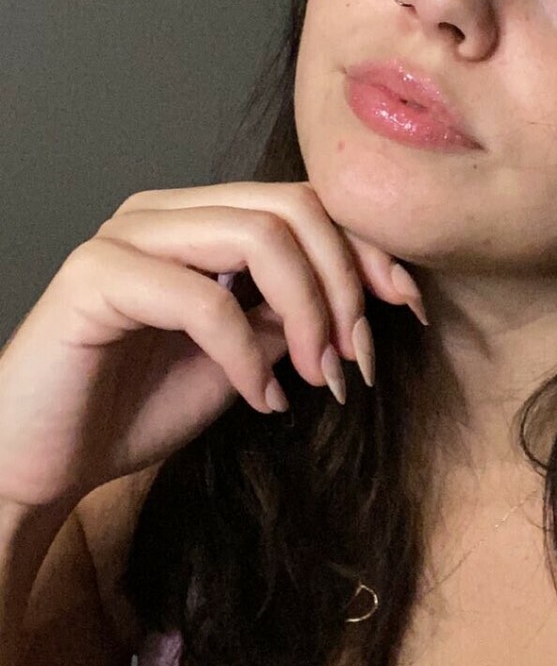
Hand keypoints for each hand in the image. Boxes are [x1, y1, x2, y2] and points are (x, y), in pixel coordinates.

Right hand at [0, 182, 425, 515]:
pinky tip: (260, 398)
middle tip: (356, 361)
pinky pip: (203, 299)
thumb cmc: (131, 410)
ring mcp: (126, 236)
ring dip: (308, 312)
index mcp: (199, 220)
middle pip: (293, 208)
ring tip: (317, 378)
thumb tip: (361, 300)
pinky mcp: (96, 277)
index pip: (305, 202)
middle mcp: (163, 211)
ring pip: (258, 236)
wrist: (40, 462)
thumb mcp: (240, 361)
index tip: (406, 311)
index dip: (367, 250)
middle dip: (345, 285)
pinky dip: (247, 354)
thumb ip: (287, 318)